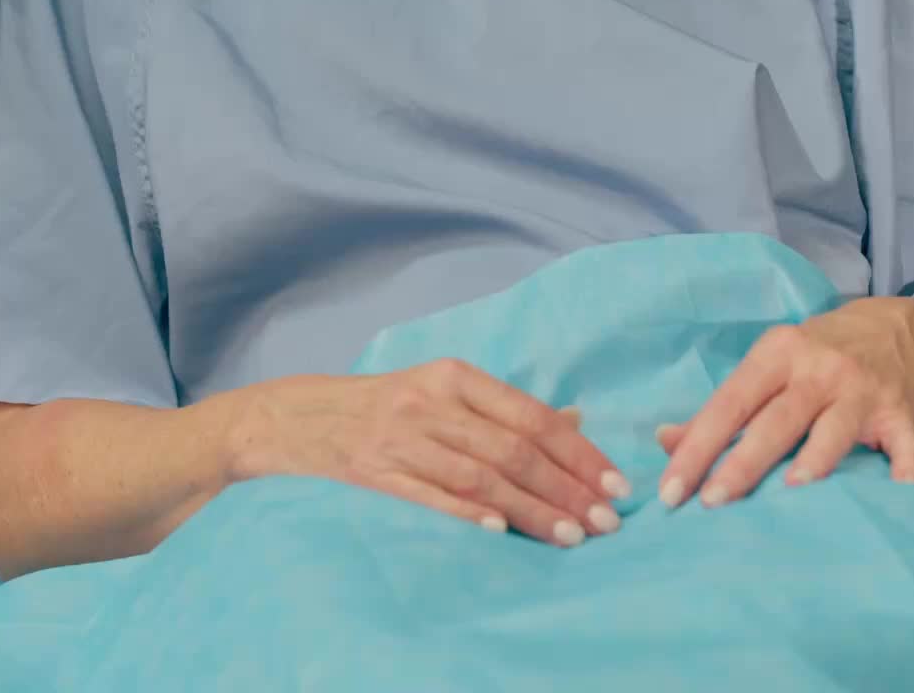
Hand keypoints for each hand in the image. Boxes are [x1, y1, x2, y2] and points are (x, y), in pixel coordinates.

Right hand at [228, 360, 629, 544]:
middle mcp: (430, 402)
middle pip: (511, 448)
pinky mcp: (374, 473)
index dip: (577, 451)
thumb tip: (576, 422)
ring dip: (530, 509)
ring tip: (569, 536)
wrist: (298, 418)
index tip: (615, 484)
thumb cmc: (385, 407)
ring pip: (479, 474)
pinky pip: (427, 495)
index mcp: (453, 377)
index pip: (529, 416)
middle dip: (565, 487)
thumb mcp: (443, 392)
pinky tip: (499, 532)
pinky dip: (466, 513)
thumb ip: (504, 409)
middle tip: (605, 522)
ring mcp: (400, 438)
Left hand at [654, 296, 913, 508]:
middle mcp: (818, 369)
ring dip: (815, 460)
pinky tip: (896, 497)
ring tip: (791, 493)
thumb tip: (665, 441)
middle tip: (710, 502)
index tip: (671, 489)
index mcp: (776, 354)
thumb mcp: (767, 365)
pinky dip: (904, 472)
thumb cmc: (815, 355)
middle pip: (775, 419)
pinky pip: (905, 446)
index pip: (729, 402)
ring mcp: (861, 390)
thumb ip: (721, 407)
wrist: (893, 328)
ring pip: (833, 429)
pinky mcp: (901, 413)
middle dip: (742, 462)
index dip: (698, 444)